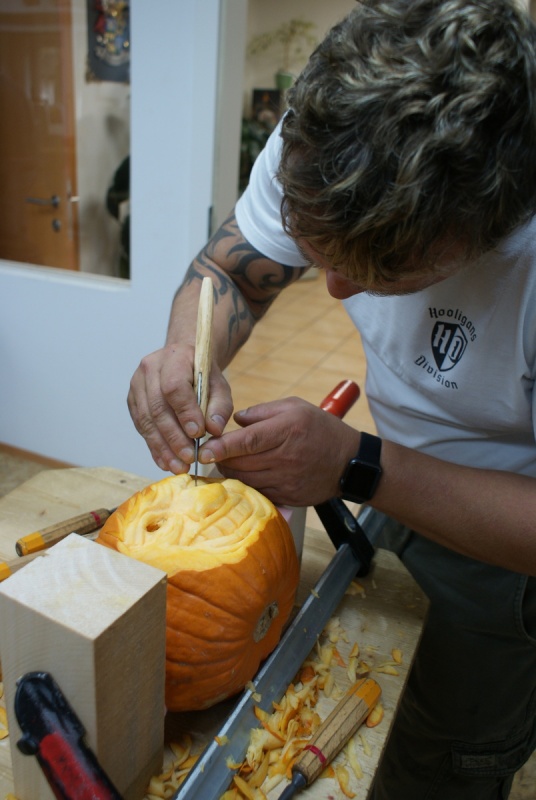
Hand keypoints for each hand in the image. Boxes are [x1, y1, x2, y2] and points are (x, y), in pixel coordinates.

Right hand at [128, 343, 232, 472]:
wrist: (182, 359)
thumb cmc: (203, 373)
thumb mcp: (219, 385)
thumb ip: (220, 406)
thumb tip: (214, 430)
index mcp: (174, 357)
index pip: (174, 387)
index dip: (185, 412)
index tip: (198, 434)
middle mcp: (150, 368)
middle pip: (157, 408)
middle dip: (174, 437)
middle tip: (188, 458)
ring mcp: (137, 384)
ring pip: (146, 420)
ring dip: (162, 447)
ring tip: (178, 466)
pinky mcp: (132, 401)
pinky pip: (141, 427)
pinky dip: (154, 447)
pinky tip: (166, 462)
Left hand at [199, 397, 360, 505]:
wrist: (349, 462)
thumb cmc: (321, 428)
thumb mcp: (295, 407)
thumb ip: (262, 411)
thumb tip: (235, 420)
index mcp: (287, 430)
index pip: (247, 441)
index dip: (222, 447)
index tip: (204, 450)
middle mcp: (286, 457)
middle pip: (241, 463)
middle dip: (221, 459)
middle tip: (214, 453)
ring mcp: (286, 480)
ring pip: (245, 480)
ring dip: (231, 473)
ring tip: (228, 463)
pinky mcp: (288, 497)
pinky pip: (258, 492)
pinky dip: (246, 484)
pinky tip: (247, 475)